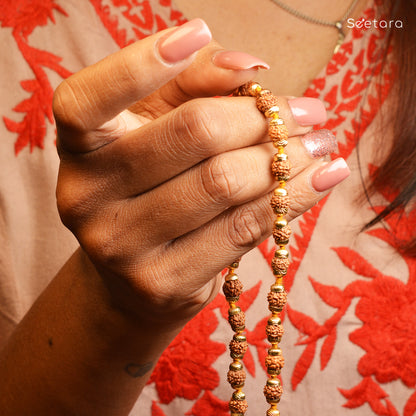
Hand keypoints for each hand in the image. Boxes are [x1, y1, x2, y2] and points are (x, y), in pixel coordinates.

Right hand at [53, 19, 347, 328]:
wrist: (133, 275)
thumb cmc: (152, 189)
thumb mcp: (157, 129)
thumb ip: (191, 85)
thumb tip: (247, 66)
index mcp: (79, 149)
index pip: (88, 99)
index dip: (143, 62)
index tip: (198, 31)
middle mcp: (86, 197)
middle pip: (193, 135)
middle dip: (263, 115)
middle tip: (307, 110)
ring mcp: (121, 247)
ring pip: (224, 184)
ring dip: (288, 157)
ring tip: (321, 142)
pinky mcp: (162, 282)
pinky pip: (242, 230)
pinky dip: (291, 198)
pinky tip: (323, 177)